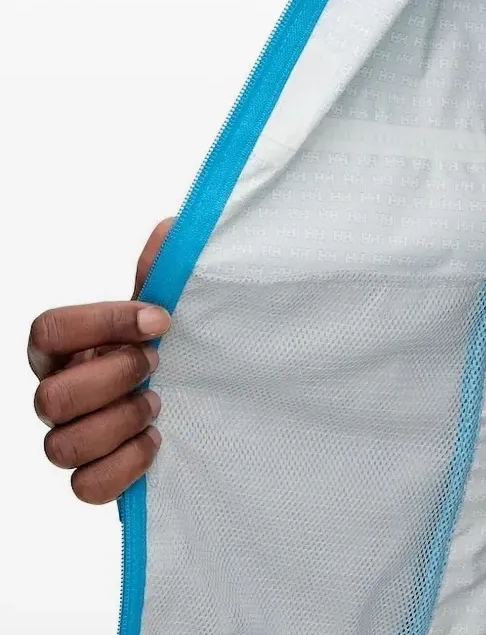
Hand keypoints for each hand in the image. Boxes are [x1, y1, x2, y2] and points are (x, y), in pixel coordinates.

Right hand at [28, 218, 173, 503]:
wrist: (200, 390)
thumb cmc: (170, 343)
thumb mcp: (171, 304)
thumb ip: (164, 271)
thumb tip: (170, 233)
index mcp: (67, 346)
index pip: (48, 330)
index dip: (102, 324)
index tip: (161, 318)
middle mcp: (59, 393)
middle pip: (49, 398)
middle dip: (113, 377)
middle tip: (157, 363)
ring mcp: (72, 438)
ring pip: (61, 446)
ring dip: (120, 421)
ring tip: (158, 403)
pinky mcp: (97, 477)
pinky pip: (86, 488)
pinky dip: (125, 467)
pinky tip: (156, 441)